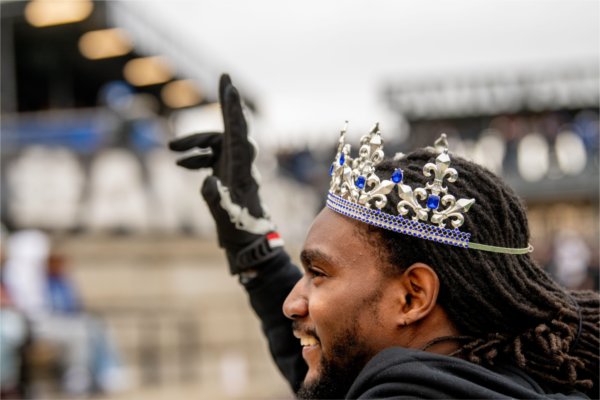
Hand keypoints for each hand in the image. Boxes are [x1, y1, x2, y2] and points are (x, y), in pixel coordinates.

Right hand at [169, 74, 282, 273]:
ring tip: (171, 149)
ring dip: (194, 142)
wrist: (248, 242)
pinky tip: (181, 165)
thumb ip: (215, 199)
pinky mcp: (229, 172)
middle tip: (224, 77)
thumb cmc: (239, 230)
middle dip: (226, 104)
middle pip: (231, 127)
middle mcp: (241, 163)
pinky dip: (196, 156)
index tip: (229, 85)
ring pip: (216, 141)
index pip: (237, 131)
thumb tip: (207, 180)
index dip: (232, 108)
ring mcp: (235, 166)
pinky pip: (212, 155)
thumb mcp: (225, 217)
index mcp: (242, 168)